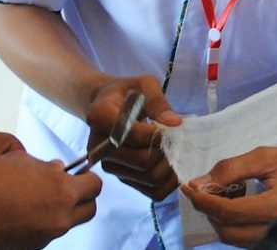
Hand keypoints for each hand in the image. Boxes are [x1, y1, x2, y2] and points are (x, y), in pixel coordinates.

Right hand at [0, 150, 101, 249]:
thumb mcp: (21, 161)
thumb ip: (46, 167)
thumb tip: (59, 170)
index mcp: (63, 192)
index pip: (95, 186)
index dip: (88, 177)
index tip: (79, 173)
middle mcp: (60, 218)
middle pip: (90, 210)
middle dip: (83, 198)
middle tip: (66, 187)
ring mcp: (46, 236)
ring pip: (68, 223)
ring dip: (62, 211)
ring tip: (40, 199)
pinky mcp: (32, 248)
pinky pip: (47, 234)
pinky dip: (43, 223)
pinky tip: (24, 213)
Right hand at [84, 76, 181, 200]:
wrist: (108, 105)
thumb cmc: (128, 92)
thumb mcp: (143, 84)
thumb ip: (158, 101)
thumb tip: (175, 123)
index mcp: (99, 116)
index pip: (134, 135)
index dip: (158, 133)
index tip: (170, 124)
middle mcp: (99, 146)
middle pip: (142, 161)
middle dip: (166, 151)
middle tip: (177, 139)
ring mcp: (109, 165)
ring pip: (149, 178)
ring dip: (170, 166)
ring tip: (176, 149)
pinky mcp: (121, 177)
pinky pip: (151, 191)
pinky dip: (169, 182)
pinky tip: (174, 164)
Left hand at [181, 145, 276, 246]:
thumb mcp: (267, 156)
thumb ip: (231, 169)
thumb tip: (199, 182)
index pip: (229, 212)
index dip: (203, 200)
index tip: (187, 186)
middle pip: (228, 232)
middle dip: (208, 210)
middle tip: (202, 188)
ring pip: (234, 239)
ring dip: (220, 217)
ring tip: (225, 191)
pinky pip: (245, 239)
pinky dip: (232, 223)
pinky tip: (237, 201)